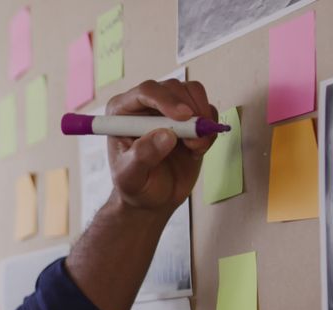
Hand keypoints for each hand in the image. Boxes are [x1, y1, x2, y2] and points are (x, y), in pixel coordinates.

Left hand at [106, 79, 218, 212]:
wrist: (153, 198)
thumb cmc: (136, 186)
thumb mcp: (131, 177)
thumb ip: (143, 156)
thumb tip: (166, 135)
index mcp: (122, 112)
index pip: (146, 92)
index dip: (166, 100)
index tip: (184, 117)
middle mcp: (145, 105)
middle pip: (174, 88)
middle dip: (190, 112)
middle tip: (194, 142)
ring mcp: (169, 110)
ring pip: (194, 94)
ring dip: (202, 120)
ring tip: (195, 148)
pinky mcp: (190, 119)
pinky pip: (207, 110)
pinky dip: (209, 128)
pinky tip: (198, 150)